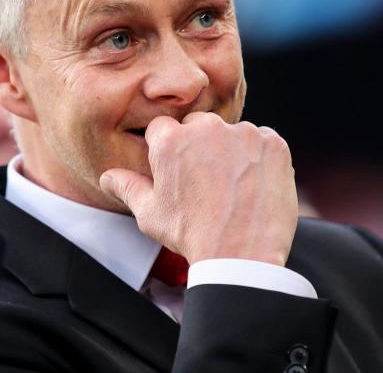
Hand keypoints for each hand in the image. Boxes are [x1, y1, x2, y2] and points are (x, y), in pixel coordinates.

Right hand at [99, 112, 297, 266]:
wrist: (241, 255)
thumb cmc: (191, 235)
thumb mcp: (150, 213)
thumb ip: (127, 187)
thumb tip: (108, 177)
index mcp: (170, 140)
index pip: (163, 128)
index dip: (168, 151)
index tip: (178, 171)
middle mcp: (206, 128)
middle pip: (198, 126)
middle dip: (199, 146)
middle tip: (205, 180)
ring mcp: (243, 134)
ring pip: (232, 133)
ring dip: (231, 150)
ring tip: (232, 186)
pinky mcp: (273, 144)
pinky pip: (264, 141)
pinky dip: (259, 157)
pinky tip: (252, 183)